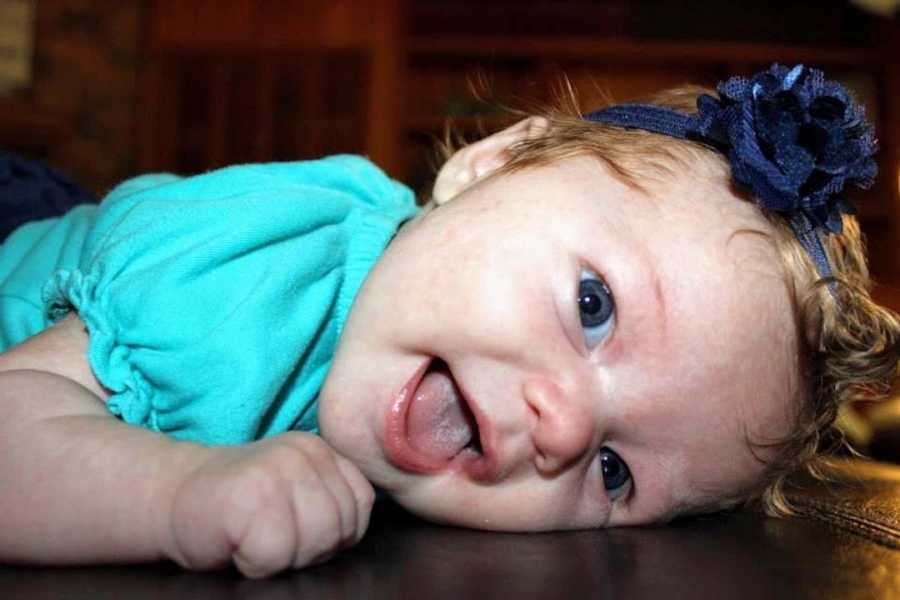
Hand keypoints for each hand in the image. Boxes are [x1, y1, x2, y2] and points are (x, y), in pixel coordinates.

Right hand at [164, 432, 374, 576]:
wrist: (170, 496)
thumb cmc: (236, 506)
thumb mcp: (295, 488)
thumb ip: (331, 496)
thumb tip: (355, 530)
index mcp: (320, 448)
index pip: (361, 503)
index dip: (334, 531)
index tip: (294, 526)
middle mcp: (303, 452)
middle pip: (339, 526)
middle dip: (308, 547)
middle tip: (270, 535)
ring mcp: (277, 470)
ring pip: (315, 541)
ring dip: (283, 555)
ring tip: (255, 537)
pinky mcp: (250, 496)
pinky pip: (276, 553)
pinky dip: (255, 562)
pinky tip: (237, 543)